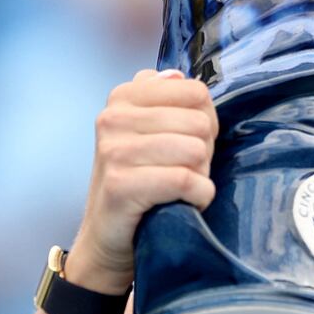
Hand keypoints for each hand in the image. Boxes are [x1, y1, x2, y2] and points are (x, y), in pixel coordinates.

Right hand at [65, 69, 218, 293]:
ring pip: (196, 151)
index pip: (196, 92)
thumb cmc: (140, 179)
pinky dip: (198, 196)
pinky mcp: (120, 186)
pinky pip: (185, 180)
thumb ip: (163, 98)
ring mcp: (113, 151)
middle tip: (185, 171)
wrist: (108, 236)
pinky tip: (186, 202)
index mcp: (123, 96)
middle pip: (200, 123)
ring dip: (201, 176)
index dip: (205, 121)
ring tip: (182, 187)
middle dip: (204, 153)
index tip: (188, 143)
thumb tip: (178, 76)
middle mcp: (113, 118)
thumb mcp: (148, 131)